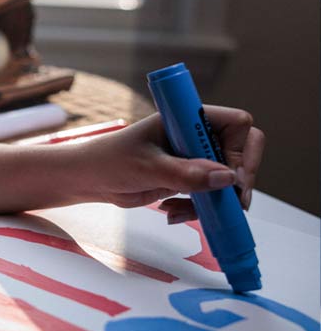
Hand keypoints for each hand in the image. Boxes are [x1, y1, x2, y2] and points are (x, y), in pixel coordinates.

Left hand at [78, 106, 262, 219]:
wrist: (90, 179)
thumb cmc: (110, 161)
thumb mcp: (148, 167)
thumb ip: (186, 173)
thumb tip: (227, 178)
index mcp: (186, 118)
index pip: (236, 124)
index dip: (241, 150)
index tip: (229, 177)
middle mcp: (194, 135)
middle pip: (241, 151)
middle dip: (236, 181)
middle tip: (230, 203)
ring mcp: (194, 157)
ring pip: (228, 179)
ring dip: (215, 200)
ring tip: (180, 211)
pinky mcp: (188, 178)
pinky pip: (211, 194)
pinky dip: (200, 208)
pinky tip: (173, 212)